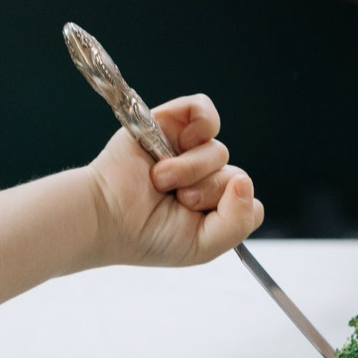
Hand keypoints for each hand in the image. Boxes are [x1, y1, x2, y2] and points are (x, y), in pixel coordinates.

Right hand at [86, 94, 264, 267]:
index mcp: (212, 208)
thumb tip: (245, 180)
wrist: (108, 216)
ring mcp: (186, 150)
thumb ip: (238, 223)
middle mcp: (203, 178)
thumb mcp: (203, 247)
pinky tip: (182, 142)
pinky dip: (200, 124)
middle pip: (236, 178)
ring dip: (190, 169)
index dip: (231, 211)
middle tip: (175, 201)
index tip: (201, 219)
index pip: (249, 203)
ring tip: (160, 180)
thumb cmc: (148, 236)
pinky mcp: (169, 123)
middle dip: (206, 192)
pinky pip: (204, 110)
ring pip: (219, 151)